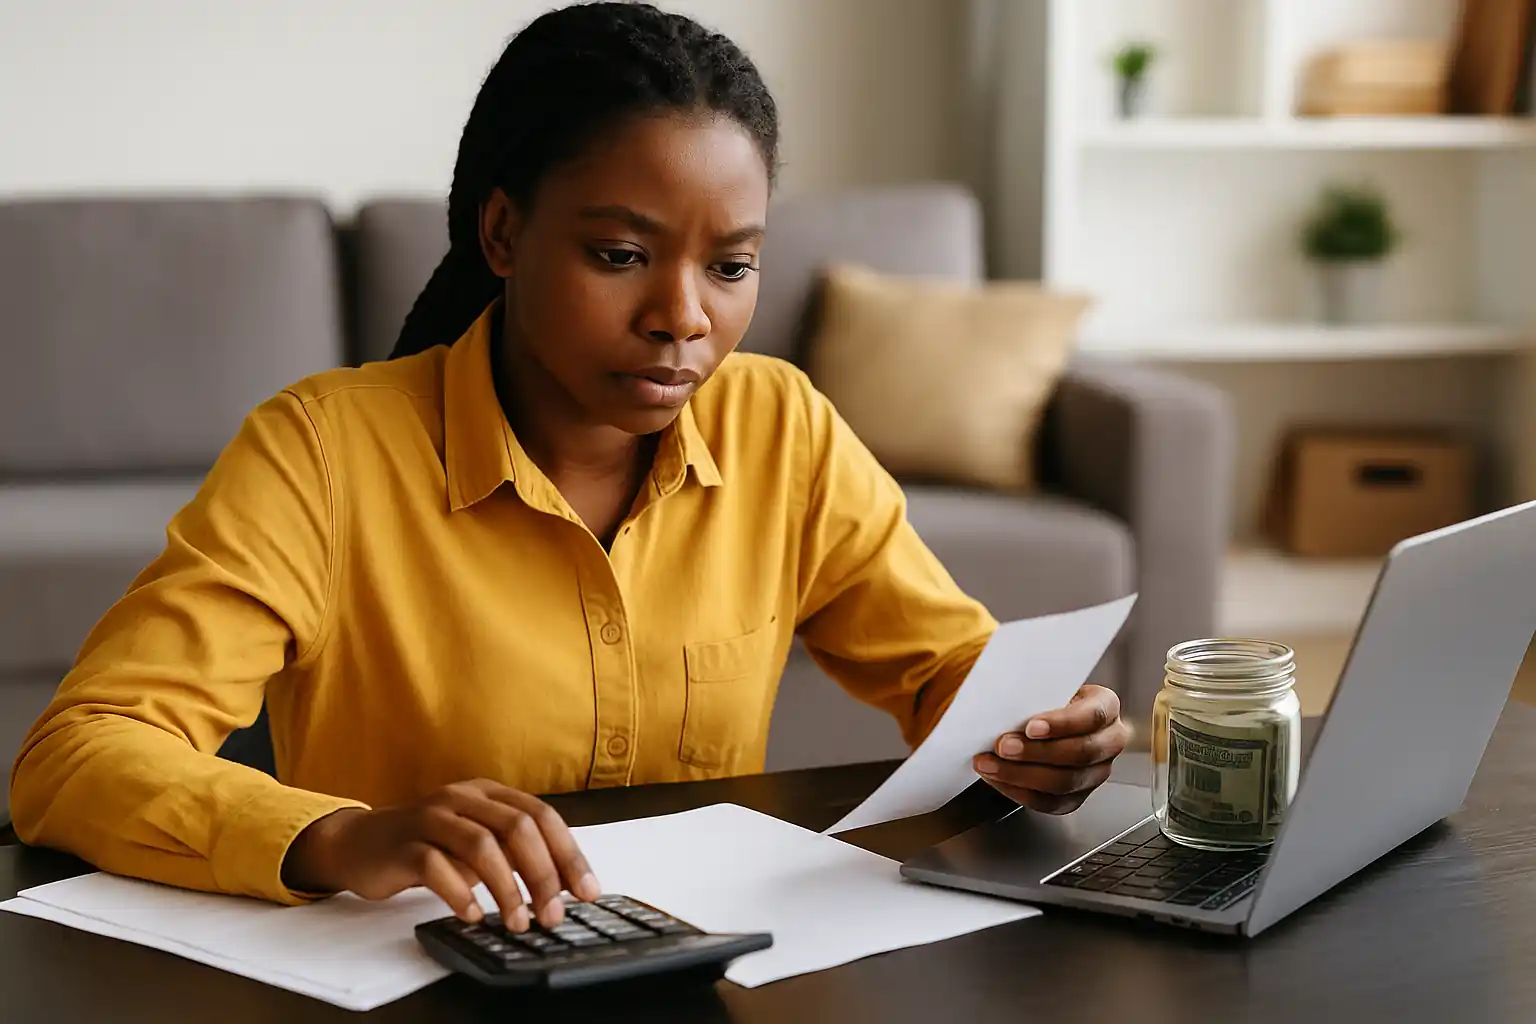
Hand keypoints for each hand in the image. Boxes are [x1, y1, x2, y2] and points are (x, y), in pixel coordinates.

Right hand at [282, 779, 600, 930]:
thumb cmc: (428, 845)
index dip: (568, 853)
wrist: (360, 843)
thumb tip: (562, 887)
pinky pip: (436, 866)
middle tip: (553, 914)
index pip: (541, 816)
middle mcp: (463, 797)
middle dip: (543, 874)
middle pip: (516, 827)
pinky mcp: (403, 844)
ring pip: (480, 845)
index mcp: (488, 793)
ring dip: (505, 888)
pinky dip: (459, 893)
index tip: (586, 891)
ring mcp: (431, 816)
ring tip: (516, 922)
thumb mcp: (476, 841)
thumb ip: (513, 852)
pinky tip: (471, 915)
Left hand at [972, 685, 1128, 813]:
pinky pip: (1050, 802)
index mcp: (1106, 707)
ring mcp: (1097, 773)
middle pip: (1080, 753)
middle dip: (1036, 752)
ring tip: (990, 764)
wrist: (1048, 720)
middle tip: (1003, 746)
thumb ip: (1035, 690)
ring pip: (1064, 782)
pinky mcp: (1078, 796)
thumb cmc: (1048, 699)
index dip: (1061, 724)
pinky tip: (998, 779)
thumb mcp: (1048, 686)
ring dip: (1021, 775)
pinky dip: (1019, 792)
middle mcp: (1109, 741)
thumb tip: (1002, 693)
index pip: (1092, 716)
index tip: (1030, 726)